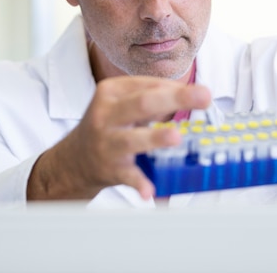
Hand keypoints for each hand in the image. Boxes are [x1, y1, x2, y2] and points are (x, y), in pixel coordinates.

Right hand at [27, 76, 210, 200]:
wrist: (74, 160)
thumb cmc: (108, 126)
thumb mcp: (122, 104)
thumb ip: (152, 98)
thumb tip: (191, 95)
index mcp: (111, 92)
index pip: (148, 84)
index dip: (177, 88)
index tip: (201, 92)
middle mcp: (106, 114)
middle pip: (144, 103)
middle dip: (176, 99)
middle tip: (203, 97)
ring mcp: (107, 142)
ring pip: (132, 139)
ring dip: (154, 139)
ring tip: (175, 138)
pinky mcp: (109, 168)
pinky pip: (127, 176)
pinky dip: (139, 183)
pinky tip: (150, 191)